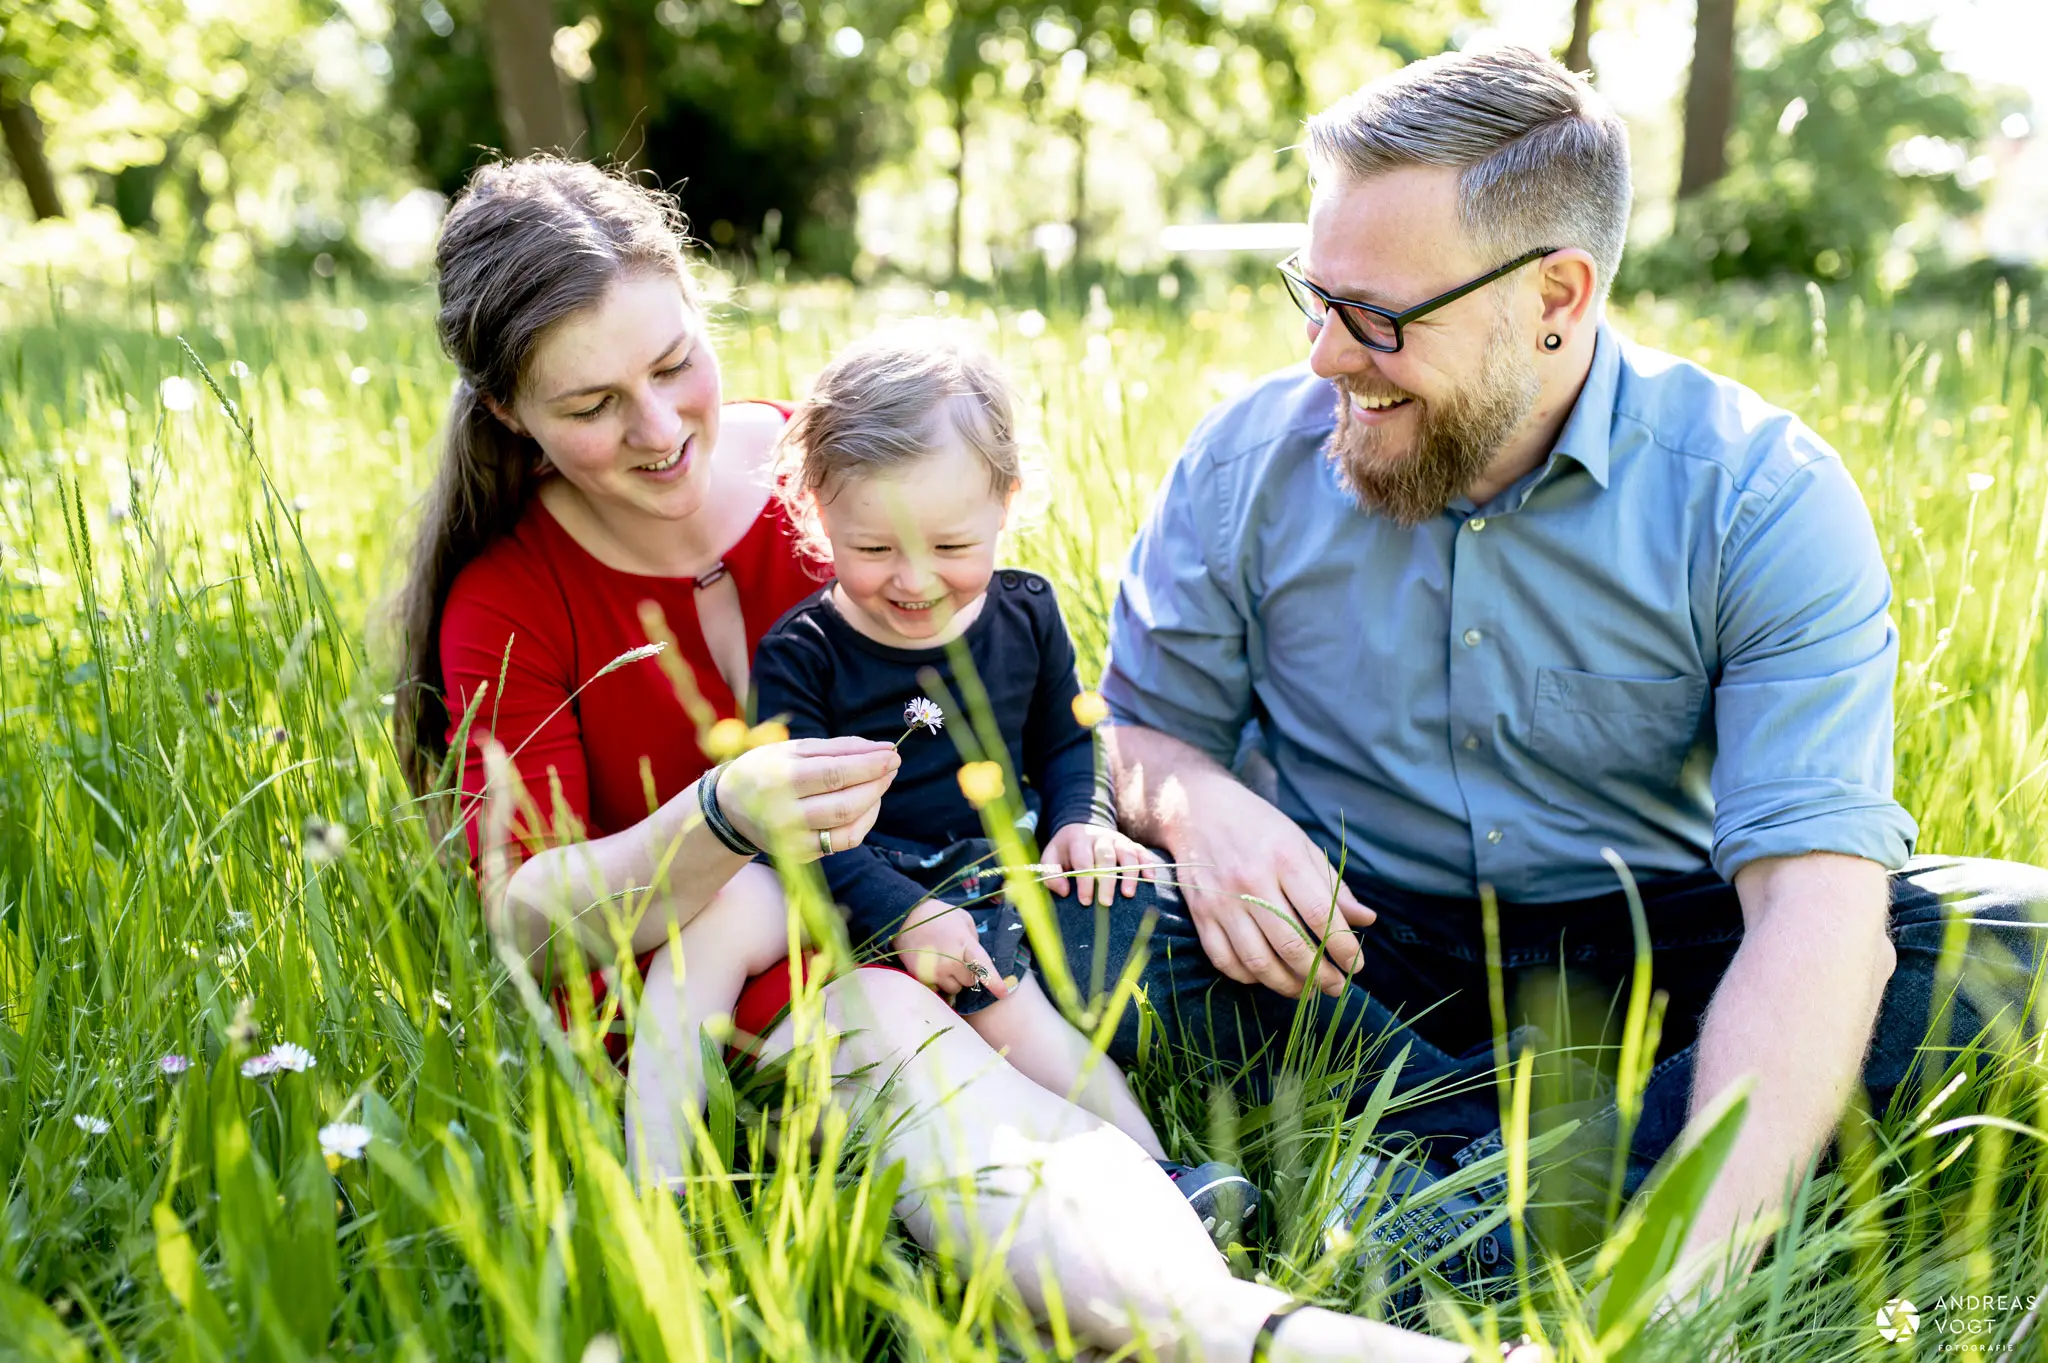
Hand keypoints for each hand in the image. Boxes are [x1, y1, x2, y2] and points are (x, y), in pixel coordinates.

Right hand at [717, 736, 900, 860]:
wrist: (730, 807)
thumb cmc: (767, 769)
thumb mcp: (794, 749)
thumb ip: (839, 748)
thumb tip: (883, 748)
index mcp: (779, 780)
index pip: (835, 775)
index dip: (870, 766)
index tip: (893, 754)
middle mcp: (783, 814)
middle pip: (845, 804)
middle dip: (877, 784)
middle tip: (891, 766)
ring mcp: (791, 840)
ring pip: (848, 826)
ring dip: (874, 802)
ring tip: (879, 782)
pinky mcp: (800, 855)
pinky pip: (843, 842)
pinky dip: (863, 822)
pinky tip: (866, 805)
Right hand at [893, 903, 1009, 1000]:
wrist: (906, 917)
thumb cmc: (938, 916)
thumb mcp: (963, 919)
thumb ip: (974, 939)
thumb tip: (976, 957)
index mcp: (965, 943)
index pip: (983, 966)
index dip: (995, 982)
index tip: (1003, 993)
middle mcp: (951, 960)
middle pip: (969, 981)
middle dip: (967, 973)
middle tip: (957, 958)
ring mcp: (936, 971)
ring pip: (954, 988)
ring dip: (953, 980)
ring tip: (944, 962)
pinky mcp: (922, 977)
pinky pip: (938, 988)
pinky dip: (939, 981)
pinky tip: (933, 966)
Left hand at [1041, 821, 1154, 905]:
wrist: (1081, 826)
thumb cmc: (1066, 850)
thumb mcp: (1051, 857)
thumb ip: (1051, 874)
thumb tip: (1064, 892)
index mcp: (1079, 841)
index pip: (1083, 861)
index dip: (1085, 882)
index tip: (1085, 901)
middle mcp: (1100, 838)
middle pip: (1106, 858)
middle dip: (1106, 881)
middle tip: (1106, 903)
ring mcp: (1117, 840)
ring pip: (1127, 854)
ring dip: (1129, 874)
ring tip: (1128, 894)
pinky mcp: (1130, 843)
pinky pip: (1141, 852)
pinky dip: (1147, 864)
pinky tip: (1150, 878)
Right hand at [1162, 771, 1374, 998]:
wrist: (1197, 809)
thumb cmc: (1258, 826)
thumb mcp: (1301, 844)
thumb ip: (1332, 885)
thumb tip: (1366, 921)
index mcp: (1284, 859)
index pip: (1322, 915)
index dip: (1343, 948)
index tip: (1356, 966)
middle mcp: (1251, 881)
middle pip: (1291, 945)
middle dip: (1320, 975)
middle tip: (1336, 987)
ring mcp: (1221, 900)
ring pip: (1257, 961)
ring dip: (1287, 985)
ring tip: (1305, 991)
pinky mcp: (1199, 914)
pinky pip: (1224, 960)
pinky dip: (1248, 977)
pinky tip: (1266, 976)